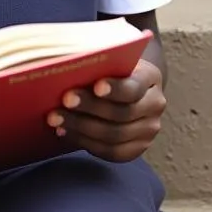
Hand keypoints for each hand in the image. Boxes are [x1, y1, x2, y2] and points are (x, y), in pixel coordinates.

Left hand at [47, 59, 165, 162]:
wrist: (128, 88)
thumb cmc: (112, 69)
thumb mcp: (110, 59)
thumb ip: (97, 63)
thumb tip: (67, 65)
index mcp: (150, 77)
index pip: (135, 86)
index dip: (116, 89)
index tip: (96, 87)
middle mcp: (155, 105)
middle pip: (122, 113)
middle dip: (90, 108)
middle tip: (64, 101)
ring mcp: (149, 130)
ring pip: (115, 136)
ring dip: (81, 128)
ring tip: (56, 119)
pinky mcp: (137, 148)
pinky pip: (111, 152)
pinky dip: (86, 143)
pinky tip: (66, 132)